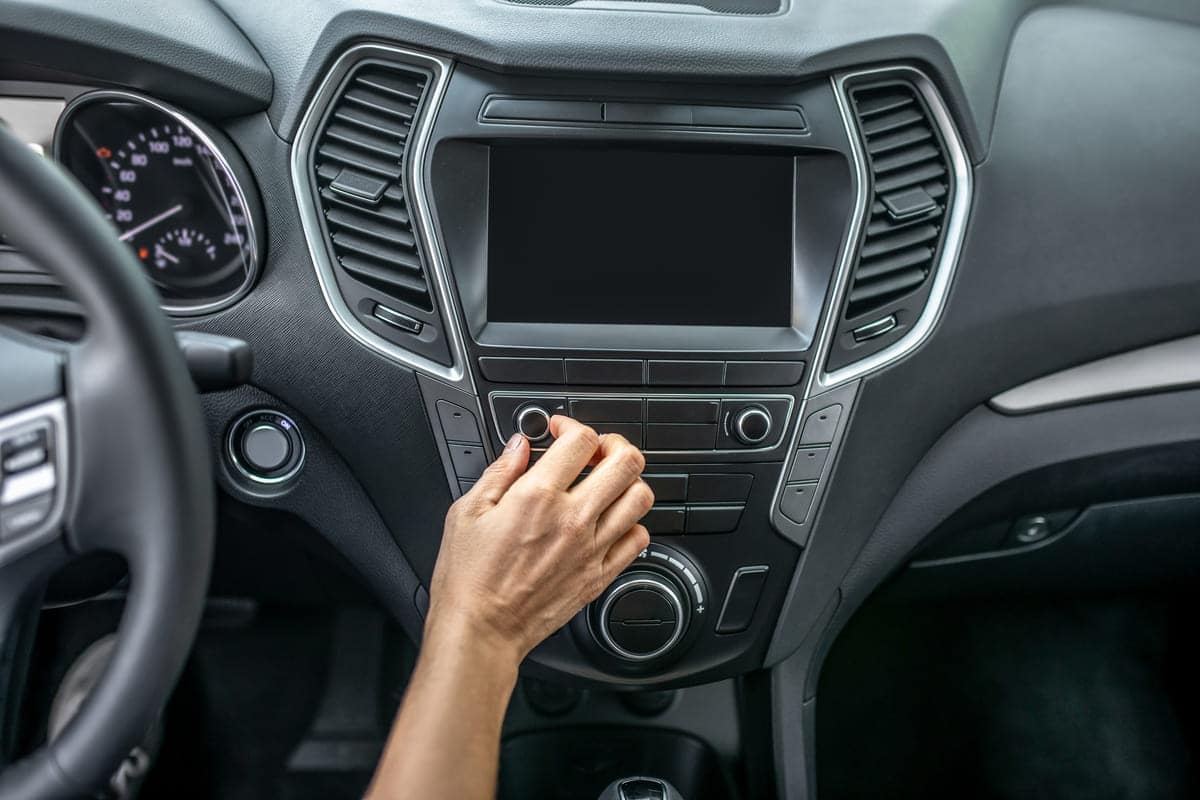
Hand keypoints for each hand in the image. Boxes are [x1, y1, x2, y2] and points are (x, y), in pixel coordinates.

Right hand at [426, 416, 652, 665]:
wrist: (480, 630)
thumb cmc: (468, 578)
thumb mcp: (466, 512)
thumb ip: (499, 472)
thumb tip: (518, 446)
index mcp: (537, 497)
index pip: (580, 439)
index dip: (572, 425)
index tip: (561, 430)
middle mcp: (572, 519)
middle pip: (626, 462)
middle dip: (613, 445)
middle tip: (596, 450)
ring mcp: (592, 548)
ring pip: (641, 497)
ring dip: (627, 482)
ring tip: (608, 483)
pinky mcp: (599, 575)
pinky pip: (638, 539)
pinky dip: (631, 523)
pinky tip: (610, 522)